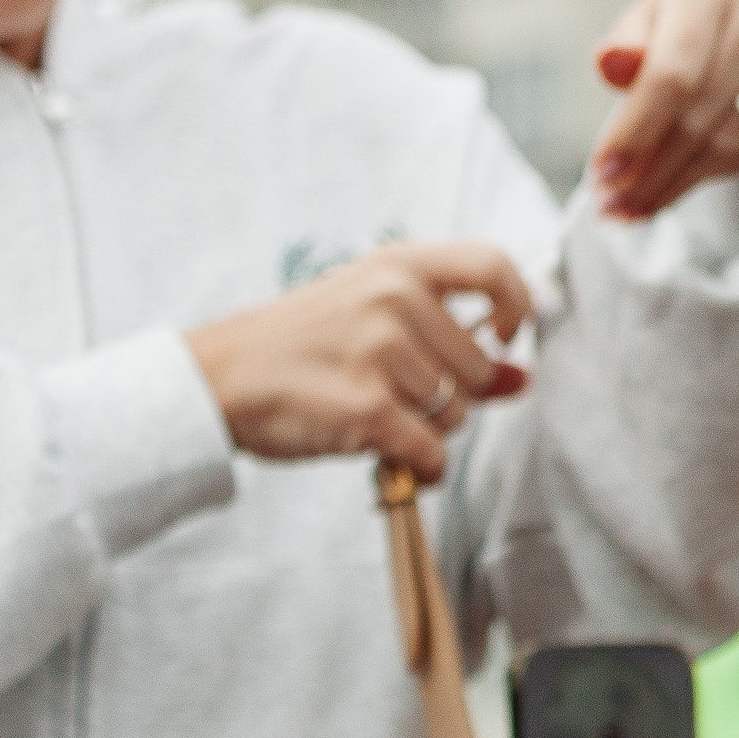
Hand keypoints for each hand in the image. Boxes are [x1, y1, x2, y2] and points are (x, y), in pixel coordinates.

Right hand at [185, 241, 529, 483]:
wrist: (219, 378)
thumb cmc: (297, 347)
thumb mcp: (370, 318)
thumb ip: (448, 341)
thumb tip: (519, 380)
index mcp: (397, 267)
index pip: (493, 267)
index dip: (515, 306)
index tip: (502, 337)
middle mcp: (394, 300)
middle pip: (475, 366)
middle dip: (452, 397)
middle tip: (400, 401)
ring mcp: (380, 353)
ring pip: (453, 413)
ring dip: (427, 431)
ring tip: (378, 421)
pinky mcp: (367, 408)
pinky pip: (430, 452)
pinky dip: (423, 470)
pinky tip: (399, 465)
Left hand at [593, 0, 738, 218]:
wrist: (738, 20)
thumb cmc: (680, 25)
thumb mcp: (647, 21)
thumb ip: (627, 45)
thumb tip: (610, 62)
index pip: (672, 74)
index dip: (636, 130)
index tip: (602, 172)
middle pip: (698, 112)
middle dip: (648, 168)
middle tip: (606, 204)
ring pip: (725, 141)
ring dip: (669, 184)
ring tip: (625, 209)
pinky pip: (737, 154)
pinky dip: (693, 181)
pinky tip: (658, 198)